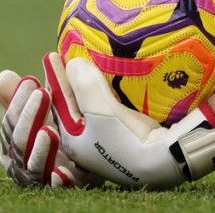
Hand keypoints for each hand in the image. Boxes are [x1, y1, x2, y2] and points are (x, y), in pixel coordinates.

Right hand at [0, 67, 101, 187]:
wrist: (87, 159)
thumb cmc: (58, 128)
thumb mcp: (44, 109)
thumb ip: (26, 95)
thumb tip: (3, 76)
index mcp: (12, 141)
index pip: (9, 122)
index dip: (17, 102)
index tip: (31, 81)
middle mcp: (20, 162)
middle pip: (18, 142)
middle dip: (29, 118)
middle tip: (43, 94)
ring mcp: (39, 177)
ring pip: (34, 166)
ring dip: (39, 149)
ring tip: (49, 131)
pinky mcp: (62, 187)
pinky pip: (57, 187)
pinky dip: (58, 180)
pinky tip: (61, 171)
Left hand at [42, 51, 214, 189]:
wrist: (163, 160)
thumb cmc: (126, 139)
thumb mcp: (102, 111)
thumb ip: (85, 86)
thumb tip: (72, 63)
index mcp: (71, 139)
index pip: (59, 101)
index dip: (56, 77)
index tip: (51, 55)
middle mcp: (83, 142)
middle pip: (72, 105)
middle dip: (68, 83)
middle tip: (64, 58)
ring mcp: (102, 140)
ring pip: (88, 108)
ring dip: (84, 88)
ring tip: (83, 66)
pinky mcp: (121, 136)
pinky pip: (103, 110)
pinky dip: (100, 95)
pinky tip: (105, 84)